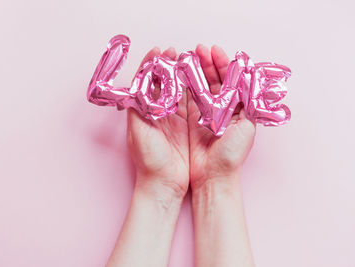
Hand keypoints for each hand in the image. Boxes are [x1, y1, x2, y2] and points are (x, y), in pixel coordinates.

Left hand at [127, 47, 188, 197]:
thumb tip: (139, 82)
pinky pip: (196, 103)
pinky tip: (206, 79)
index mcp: (146, 110)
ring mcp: (177, 118)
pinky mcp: (191, 127)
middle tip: (181, 51)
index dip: (154, 64)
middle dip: (173, 64)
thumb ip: (139, 107)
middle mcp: (161, 112)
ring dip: (188, 74)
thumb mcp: (138, 131)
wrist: (164, 184)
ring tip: (195, 59)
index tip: (161, 50)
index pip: (149, 81)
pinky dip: (201, 89)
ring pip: (183, 89)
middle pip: (168, 81)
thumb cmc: (148, 160)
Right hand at [188, 44, 255, 189]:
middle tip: (199, 49)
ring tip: (189, 57)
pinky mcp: (190, 120)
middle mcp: (221, 109)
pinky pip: (187, 97)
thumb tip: (248, 77)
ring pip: (200, 85)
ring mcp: (205, 113)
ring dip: (195, 70)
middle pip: (214, 79)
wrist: (213, 175)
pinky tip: (180, 73)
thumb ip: (247, 102)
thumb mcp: (246, 127)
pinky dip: (184, 85)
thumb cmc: (231, 154)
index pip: (231, 79)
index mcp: (237, 108)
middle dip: (207, 63)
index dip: (224, 64)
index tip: (215, 51)